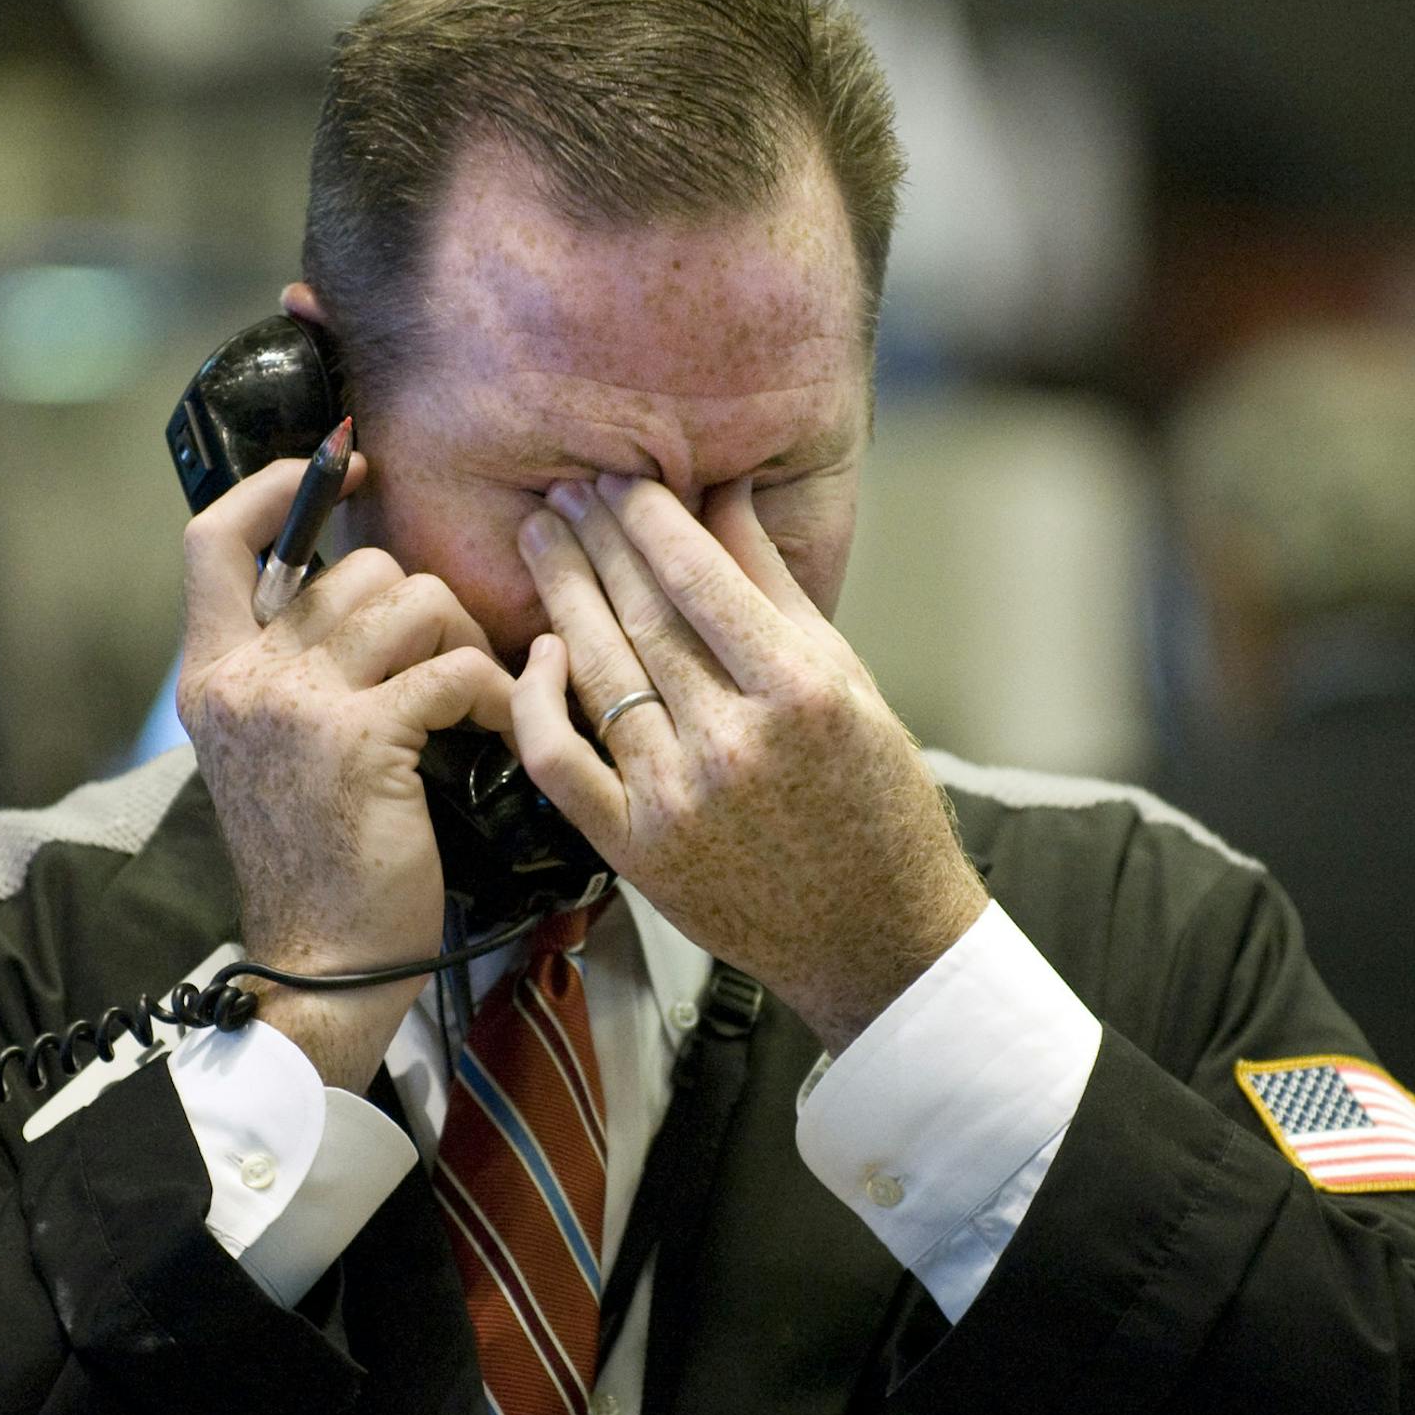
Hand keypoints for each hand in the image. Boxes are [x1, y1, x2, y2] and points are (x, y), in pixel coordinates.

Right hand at [177, 453, 515, 1087]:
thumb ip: (291, 665)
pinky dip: (491, 691)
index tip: (345, 468)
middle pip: (352, 568)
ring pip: (411, 601)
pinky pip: (453, 668)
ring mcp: (297, 709)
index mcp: (210, 674)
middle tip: (447, 661)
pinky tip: (490, 725)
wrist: (322, 967)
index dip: (281, 486)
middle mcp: (242, 680)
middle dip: (420, 604)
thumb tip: (356, 583)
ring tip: (470, 694)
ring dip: (462, 640)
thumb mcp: (273, 750)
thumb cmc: (317, 858)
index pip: (213, 537)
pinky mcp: (363, 743)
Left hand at [510, 473, 987, 1051]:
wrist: (874, 936)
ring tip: (540, 541)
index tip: (621, 478)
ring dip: (560, 595)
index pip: (700, 579)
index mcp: (800, 693)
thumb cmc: (877, 802)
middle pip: (642, 616)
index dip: (648, 519)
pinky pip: (560, 762)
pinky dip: (539, 702)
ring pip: (598, 673)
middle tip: (564, 490)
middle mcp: (734, 744)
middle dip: (595, 541)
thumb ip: (777, 589)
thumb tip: (726, 496)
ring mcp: (676, 801)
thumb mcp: (851, 682)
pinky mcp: (634, 851)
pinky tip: (537, 651)